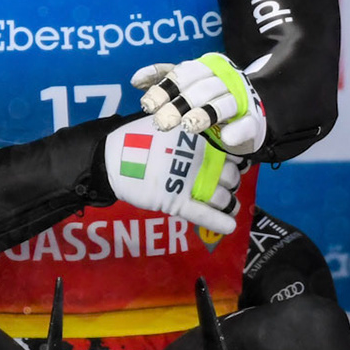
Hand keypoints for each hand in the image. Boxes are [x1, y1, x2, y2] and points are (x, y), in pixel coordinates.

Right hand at [103, 115, 242, 235]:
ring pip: (222, 197)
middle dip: (231, 181)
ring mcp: (190, 182)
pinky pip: (204, 214)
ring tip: (229, 205)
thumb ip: (193, 130)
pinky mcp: (177, 202)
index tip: (234, 163)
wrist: (113, 158)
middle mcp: (201, 159)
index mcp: (200, 137)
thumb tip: (214, 132)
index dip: (236, 159)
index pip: (232, 151)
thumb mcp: (170, 124)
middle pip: (231, 176)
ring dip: (229, 203)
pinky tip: (230, 226)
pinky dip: (219, 222)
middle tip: (222, 183)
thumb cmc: (140, 138)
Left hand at [131, 52, 267, 155]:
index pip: (182, 74)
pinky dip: (237, 130)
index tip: (147, 105)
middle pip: (200, 90)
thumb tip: (135, 81)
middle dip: (178, 105)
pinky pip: (246, 124)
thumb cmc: (212, 96)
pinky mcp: (254, 120)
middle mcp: (225, 78)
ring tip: (188, 126)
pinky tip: (226, 138)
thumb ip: (164, 79)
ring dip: (205, 114)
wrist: (251, 111)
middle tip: (160, 123)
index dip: (163, 89)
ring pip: (223, 104)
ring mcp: (242, 99)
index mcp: (207, 67)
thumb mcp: (188, 85)